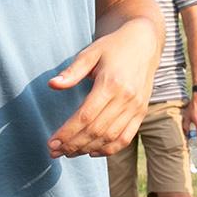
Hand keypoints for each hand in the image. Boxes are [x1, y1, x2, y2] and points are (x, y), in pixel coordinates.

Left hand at [46, 21, 155, 157]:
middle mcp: (125, 99)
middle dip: (73, 144)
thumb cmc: (113, 47)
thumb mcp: (90, 53)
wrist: (144, 43)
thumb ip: (72, 71)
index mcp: (111, 83)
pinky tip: (92, 152)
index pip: (85, 116)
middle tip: (54, 152)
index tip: (51, 143)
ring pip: (110, 138)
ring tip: (69, 153)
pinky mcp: (141, 113)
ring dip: (87, 149)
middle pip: (96, 130)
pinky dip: (108, 150)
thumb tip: (52, 85)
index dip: (67, 132)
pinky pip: (125, 138)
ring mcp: (136, 108)